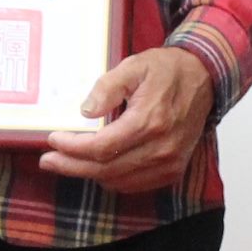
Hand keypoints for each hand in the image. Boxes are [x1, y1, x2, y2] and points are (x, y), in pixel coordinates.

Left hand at [39, 45, 215, 193]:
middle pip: (105, 170)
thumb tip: (85, 112)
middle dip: (71, 166)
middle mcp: (160, 148)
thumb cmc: (167, 70)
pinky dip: (110, 180)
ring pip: (117, 181)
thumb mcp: (133, 66)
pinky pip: (133, 185)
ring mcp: (169, 163)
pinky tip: (96, 168)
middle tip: (47, 160)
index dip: (72, 148)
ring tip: (66, 163)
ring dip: (88, 174)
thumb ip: (107, 87)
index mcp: (149, 121)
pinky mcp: (172, 171)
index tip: (53, 139)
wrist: (204, 78)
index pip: (101, 147)